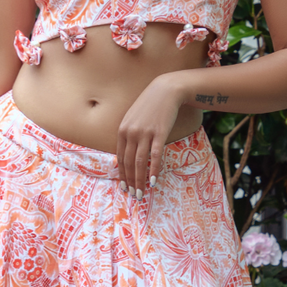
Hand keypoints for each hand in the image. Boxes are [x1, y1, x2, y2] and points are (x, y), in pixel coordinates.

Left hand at [117, 74, 182, 195]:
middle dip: (130, 181)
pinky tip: (153, 181)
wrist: (166, 91)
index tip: (125, 186)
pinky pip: (155, 156)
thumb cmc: (150, 105)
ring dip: (140, 180)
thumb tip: (127, 153)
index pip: (120, 157)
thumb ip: (128, 134)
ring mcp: (145, 133)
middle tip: (133, 195)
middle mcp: (131, 133)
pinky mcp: (159, 133)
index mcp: (122, 130)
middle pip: (129, 162)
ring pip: (140, 162)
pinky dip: (154, 170)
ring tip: (142, 192)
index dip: (122, 174)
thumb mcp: (133, 118)